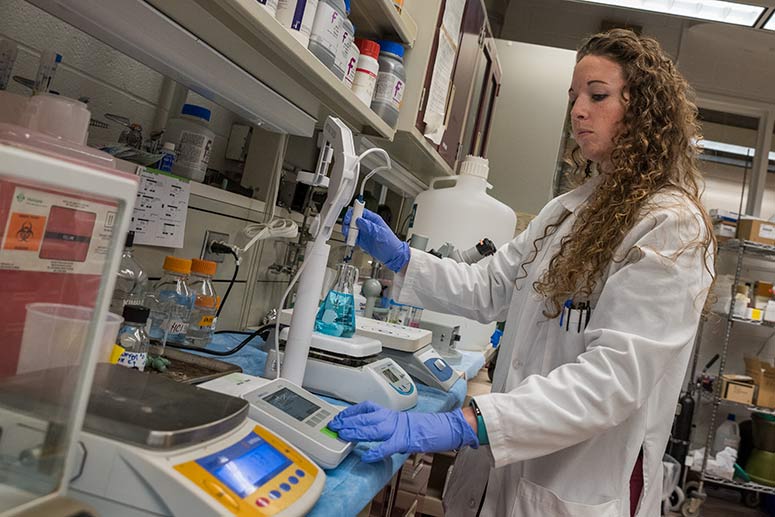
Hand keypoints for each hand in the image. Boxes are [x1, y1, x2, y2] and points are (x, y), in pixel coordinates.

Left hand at [328, 401, 477, 462]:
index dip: (350, 411)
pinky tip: (366, 456)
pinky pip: (387, 446)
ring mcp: (398, 429)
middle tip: (334, 425)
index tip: (338, 415)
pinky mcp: (405, 440)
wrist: (444, 427)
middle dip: (348, 421)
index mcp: (390, 413)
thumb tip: (368, 429)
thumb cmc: (424, 427)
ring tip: (343, 435)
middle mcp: (392, 418)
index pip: (366, 407)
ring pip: (373, 428)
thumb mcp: (400, 422)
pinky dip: (376, 451)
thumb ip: (385, 425)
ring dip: (356, 431)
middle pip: (365, 417)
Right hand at [342, 208, 409, 271]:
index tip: (350, 217)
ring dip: (347, 230)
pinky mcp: (362, 240)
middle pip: (354, 219)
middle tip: (347, 227)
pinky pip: (352, 237)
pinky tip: (349, 239)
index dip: (354, 212)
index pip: (361, 212)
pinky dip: (349, 237)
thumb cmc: (391, 243)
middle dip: (349, 221)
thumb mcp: (380, 233)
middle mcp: (368, 225)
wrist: (392, 256)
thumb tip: (359, 220)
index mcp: (373, 219)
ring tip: (348, 234)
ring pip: (351, 227)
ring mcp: (364, 232)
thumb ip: (369, 226)